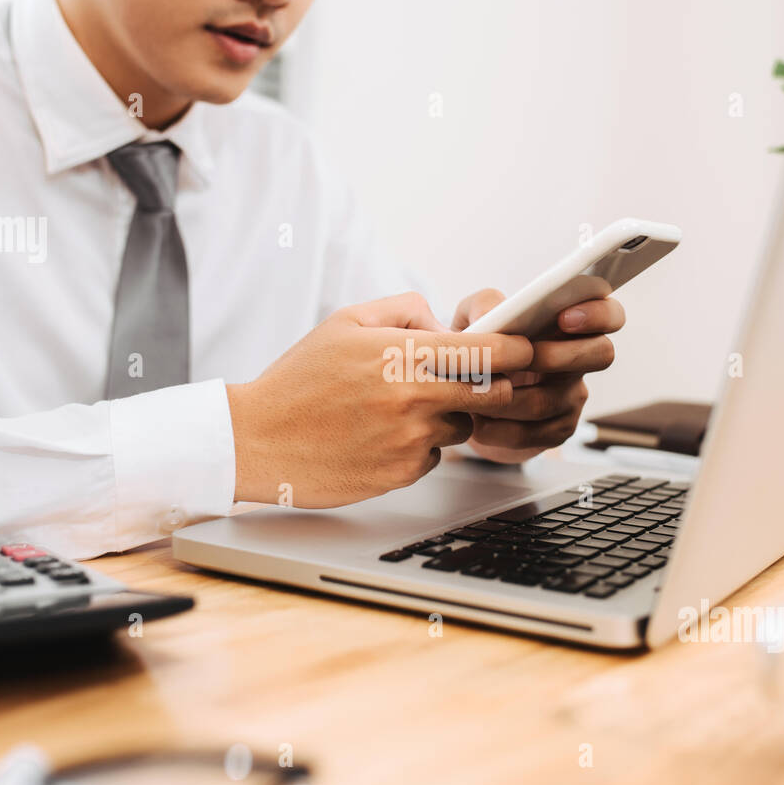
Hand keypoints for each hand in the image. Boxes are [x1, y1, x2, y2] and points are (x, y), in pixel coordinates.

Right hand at [227, 292, 533, 506]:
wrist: (258, 439)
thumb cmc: (300, 379)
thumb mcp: (346, 322)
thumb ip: (403, 311)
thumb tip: (444, 323)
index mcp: (403, 355)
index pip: (490, 352)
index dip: (518, 351)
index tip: (525, 350)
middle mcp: (414, 399)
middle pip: (494, 395)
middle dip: (495, 388)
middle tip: (477, 382)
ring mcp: (410, 440)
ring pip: (463, 428)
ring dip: (449, 419)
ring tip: (401, 410)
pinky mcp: (401, 473)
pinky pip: (433, 457)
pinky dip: (420, 448)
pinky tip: (381, 437)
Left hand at [451, 287, 624, 463]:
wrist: (467, 398)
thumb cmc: (479, 350)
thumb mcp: (472, 318)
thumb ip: (481, 305)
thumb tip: (492, 313)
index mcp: (566, 327)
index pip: (609, 315)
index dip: (599, 314)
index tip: (565, 318)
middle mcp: (577, 361)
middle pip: (602, 354)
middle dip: (559, 355)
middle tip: (522, 357)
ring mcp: (570, 398)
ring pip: (547, 401)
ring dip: (506, 398)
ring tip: (475, 393)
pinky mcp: (556, 431)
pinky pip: (532, 433)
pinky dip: (497, 428)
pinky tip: (477, 422)